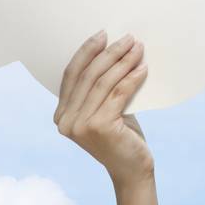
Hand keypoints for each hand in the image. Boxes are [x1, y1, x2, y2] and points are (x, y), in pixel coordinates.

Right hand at [54, 30, 153, 187]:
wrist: (132, 169)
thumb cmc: (121, 137)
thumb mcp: (105, 110)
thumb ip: (99, 90)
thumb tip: (112, 51)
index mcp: (61, 115)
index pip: (71, 75)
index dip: (86, 52)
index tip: (102, 34)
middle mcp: (65, 121)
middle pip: (88, 76)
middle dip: (109, 53)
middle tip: (128, 38)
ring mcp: (81, 125)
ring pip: (103, 82)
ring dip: (123, 61)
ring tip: (138, 48)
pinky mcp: (100, 127)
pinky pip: (119, 93)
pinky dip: (132, 78)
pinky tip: (143, 68)